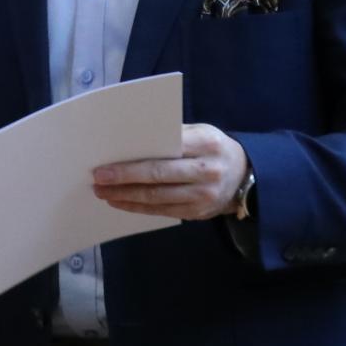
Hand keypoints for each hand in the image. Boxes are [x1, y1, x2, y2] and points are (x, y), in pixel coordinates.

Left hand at [92, 123, 247, 220]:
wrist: (247, 177)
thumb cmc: (213, 148)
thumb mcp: (201, 132)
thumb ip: (173, 135)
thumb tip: (130, 140)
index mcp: (205, 144)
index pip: (164, 151)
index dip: (133, 160)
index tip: (106, 163)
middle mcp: (206, 172)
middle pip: (158, 177)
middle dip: (123, 179)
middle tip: (97, 179)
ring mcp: (203, 196)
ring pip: (157, 198)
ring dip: (126, 196)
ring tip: (103, 192)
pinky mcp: (198, 213)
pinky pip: (162, 211)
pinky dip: (138, 207)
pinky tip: (120, 202)